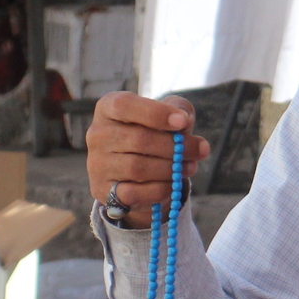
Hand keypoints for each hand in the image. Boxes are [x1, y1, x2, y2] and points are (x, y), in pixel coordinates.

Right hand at [86, 92, 210, 228]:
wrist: (138, 170)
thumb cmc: (154, 132)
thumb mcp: (168, 114)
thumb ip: (179, 109)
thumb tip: (185, 121)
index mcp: (108, 108)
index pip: (124, 106)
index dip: (156, 113)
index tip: (183, 122)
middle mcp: (97, 135)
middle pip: (138, 140)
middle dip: (175, 146)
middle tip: (201, 150)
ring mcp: (97, 164)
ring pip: (137, 168)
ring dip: (170, 169)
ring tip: (190, 166)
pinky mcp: (103, 190)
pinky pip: (134, 193)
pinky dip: (159, 189)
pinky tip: (173, 184)